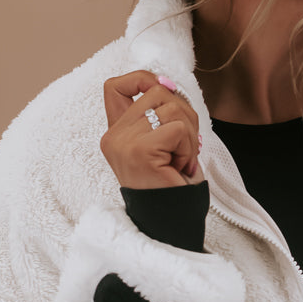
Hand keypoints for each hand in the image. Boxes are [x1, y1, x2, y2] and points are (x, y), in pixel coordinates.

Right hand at [101, 71, 203, 188]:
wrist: (168, 222)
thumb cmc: (170, 185)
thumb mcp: (163, 145)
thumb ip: (161, 115)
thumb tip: (169, 83)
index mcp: (115, 133)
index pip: (115, 86)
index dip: (141, 79)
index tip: (165, 92)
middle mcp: (113, 136)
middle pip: (157, 91)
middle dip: (184, 113)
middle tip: (184, 146)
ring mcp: (123, 143)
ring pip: (172, 107)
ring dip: (189, 135)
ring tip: (181, 161)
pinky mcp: (140, 151)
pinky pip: (178, 129)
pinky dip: (189, 148)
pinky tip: (180, 168)